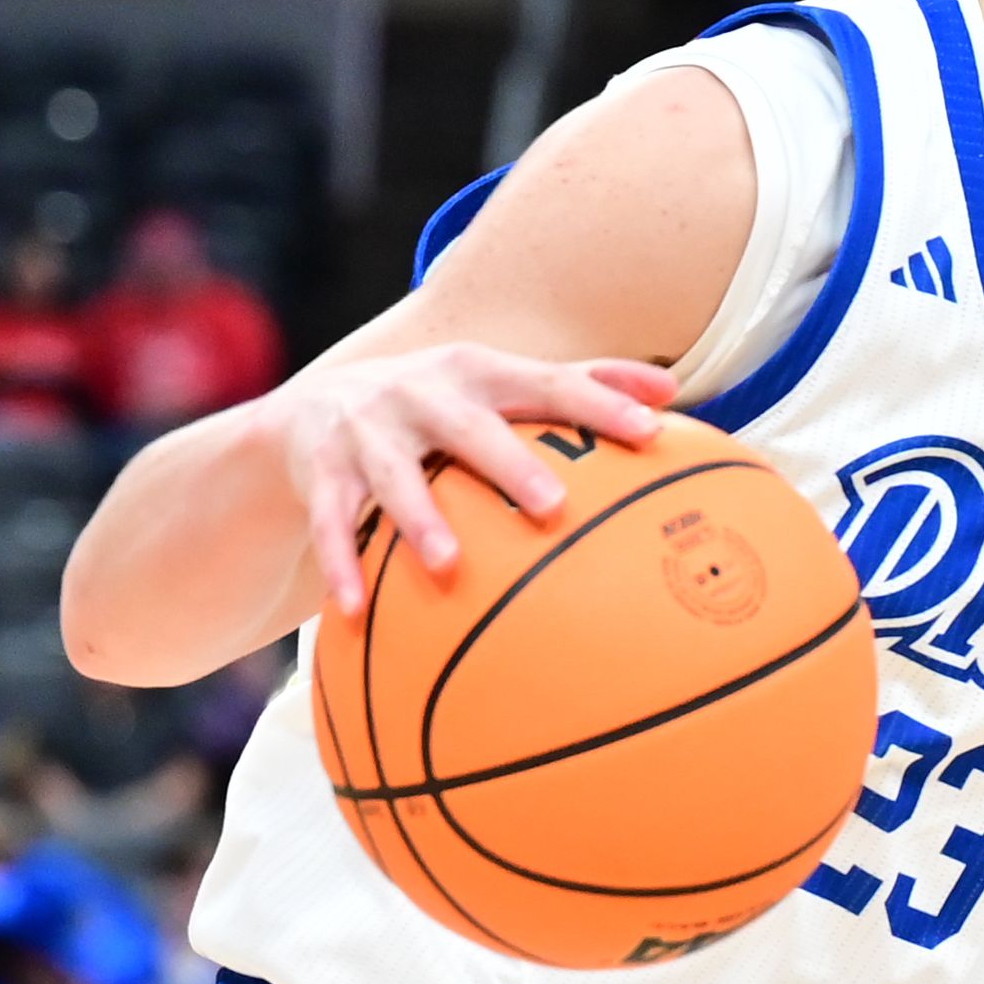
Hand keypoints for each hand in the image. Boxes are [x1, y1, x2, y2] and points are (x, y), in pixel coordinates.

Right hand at [255, 347, 678, 612]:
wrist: (311, 409)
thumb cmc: (438, 404)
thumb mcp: (499, 383)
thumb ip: (581, 382)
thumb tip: (672, 391)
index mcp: (476, 372)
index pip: (547, 383)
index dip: (598, 403)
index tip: (651, 430)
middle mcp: (420, 393)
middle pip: (467, 426)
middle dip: (509, 463)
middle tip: (554, 505)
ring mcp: (366, 431)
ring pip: (392, 476)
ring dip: (417, 519)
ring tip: (448, 564)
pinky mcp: (319, 471)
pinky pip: (330, 522)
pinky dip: (340, 564)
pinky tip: (354, 611)